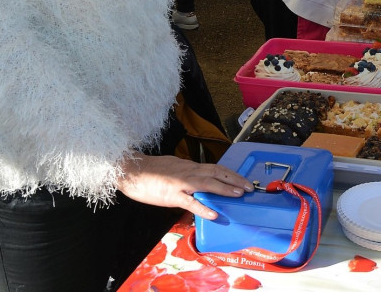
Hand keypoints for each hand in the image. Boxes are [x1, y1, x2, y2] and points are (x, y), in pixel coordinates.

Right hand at [117, 153, 252, 219]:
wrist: (131, 171)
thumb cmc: (150, 172)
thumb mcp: (173, 168)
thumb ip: (186, 173)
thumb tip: (197, 181)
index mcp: (189, 166)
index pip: (215, 168)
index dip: (230, 173)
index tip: (242, 179)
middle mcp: (188, 171)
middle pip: (216, 173)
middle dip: (234, 179)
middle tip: (249, 187)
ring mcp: (181, 183)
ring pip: (207, 183)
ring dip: (225, 188)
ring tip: (238, 194)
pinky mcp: (172, 195)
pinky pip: (190, 202)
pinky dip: (203, 207)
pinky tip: (214, 214)